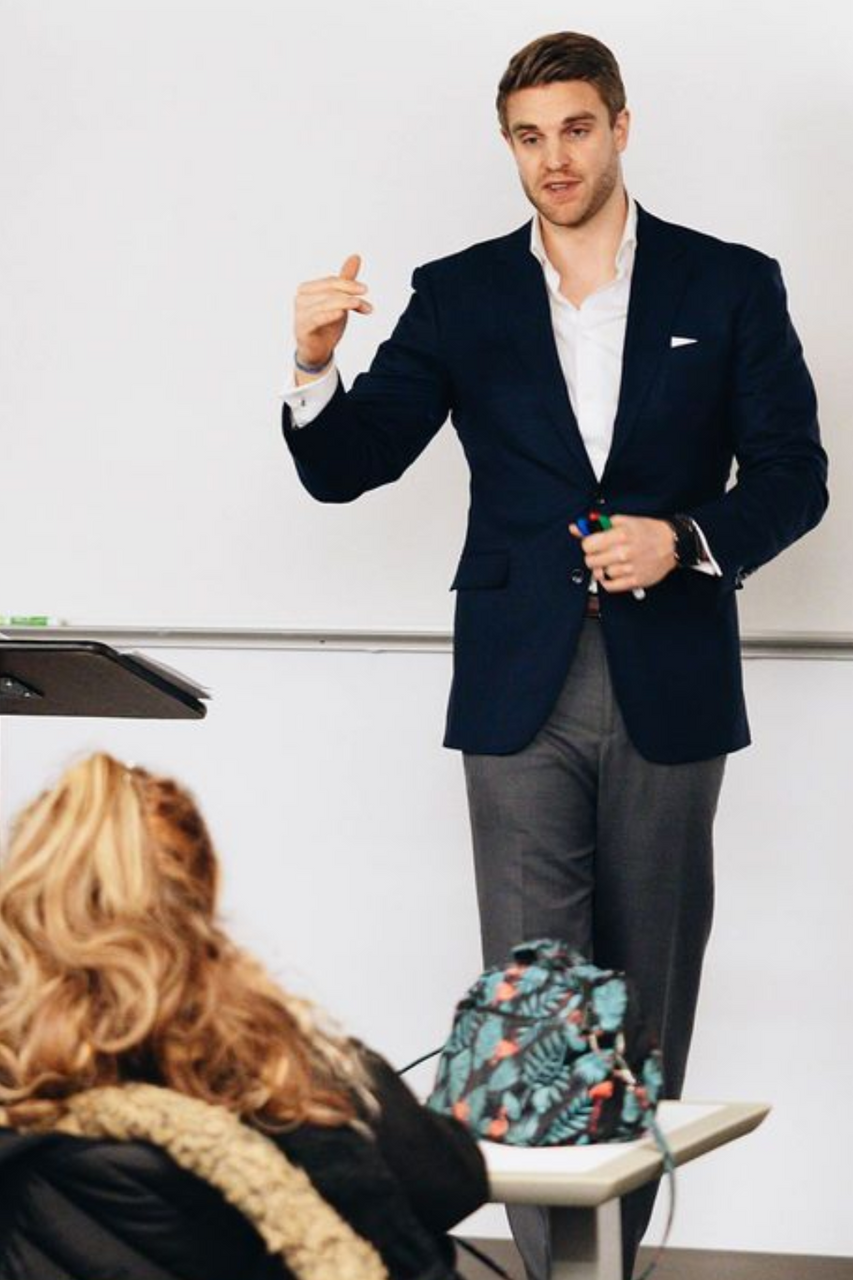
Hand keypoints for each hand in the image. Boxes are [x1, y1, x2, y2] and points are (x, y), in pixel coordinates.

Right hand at [294, 254, 371, 374]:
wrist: (318, 350)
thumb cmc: (326, 323)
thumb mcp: (339, 299)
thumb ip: (345, 279)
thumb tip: (356, 256)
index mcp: (308, 288)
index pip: (330, 282)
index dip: (349, 284)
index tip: (365, 290)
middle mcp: (301, 298)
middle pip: (329, 292)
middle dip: (350, 295)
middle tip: (366, 301)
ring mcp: (300, 314)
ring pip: (325, 304)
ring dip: (345, 304)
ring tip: (360, 306)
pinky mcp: (302, 329)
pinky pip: (316, 319)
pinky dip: (328, 315)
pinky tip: (341, 313)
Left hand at [569, 515, 676, 592]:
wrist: (672, 544)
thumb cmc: (647, 531)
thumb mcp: (622, 521)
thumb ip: (597, 524)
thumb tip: (576, 528)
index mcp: (620, 535)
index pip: (587, 545)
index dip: (588, 544)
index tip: (594, 544)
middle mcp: (624, 552)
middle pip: (591, 561)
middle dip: (594, 557)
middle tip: (602, 554)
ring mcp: (630, 568)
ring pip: (600, 574)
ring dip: (603, 569)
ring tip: (612, 562)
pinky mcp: (635, 581)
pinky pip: (610, 587)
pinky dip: (608, 581)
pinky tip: (613, 573)